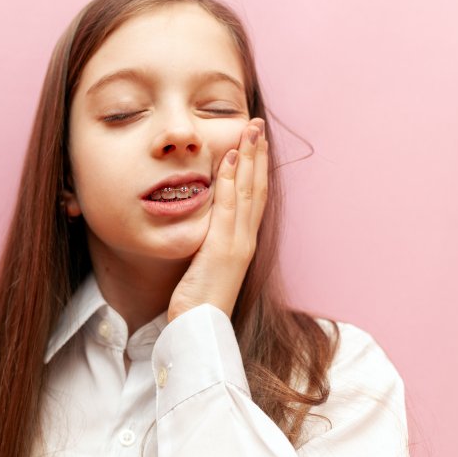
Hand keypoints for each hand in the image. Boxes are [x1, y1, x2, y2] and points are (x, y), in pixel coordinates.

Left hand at [167, 117, 268, 321]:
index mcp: (242, 243)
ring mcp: (237, 244)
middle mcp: (245, 240)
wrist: (199, 331)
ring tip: (250, 131)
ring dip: (250, 158)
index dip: (257, 168)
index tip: (255, 143)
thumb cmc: (199, 302)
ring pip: (248, 192)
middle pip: (257, 188)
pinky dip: (232, 182)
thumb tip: (202, 224)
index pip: (253, 197)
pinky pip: (228, 209)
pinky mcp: (222, 251)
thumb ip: (208, 243)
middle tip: (257, 126)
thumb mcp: (205, 266)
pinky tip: (231, 159)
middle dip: (258, 155)